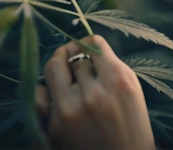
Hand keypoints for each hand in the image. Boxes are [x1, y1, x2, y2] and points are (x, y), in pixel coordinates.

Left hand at [35, 35, 154, 149]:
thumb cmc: (133, 125)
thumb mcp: (132, 90)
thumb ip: (111, 67)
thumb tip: (86, 47)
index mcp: (117, 80)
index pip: (93, 45)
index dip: (88, 43)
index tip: (86, 46)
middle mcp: (93, 94)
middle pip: (71, 57)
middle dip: (72, 56)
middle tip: (72, 57)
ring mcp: (70, 111)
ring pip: (53, 70)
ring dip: (59, 71)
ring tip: (65, 75)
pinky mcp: (54, 128)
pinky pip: (39, 96)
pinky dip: (44, 91)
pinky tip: (53, 93)